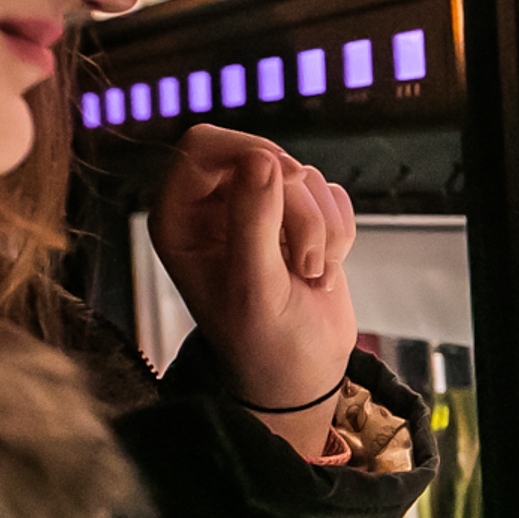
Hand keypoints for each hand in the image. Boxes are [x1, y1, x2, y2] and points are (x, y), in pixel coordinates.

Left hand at [148, 125, 359, 458]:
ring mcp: (259, 209)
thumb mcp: (255, 289)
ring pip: (303, 177)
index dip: (249, 152)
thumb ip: (252, 223)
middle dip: (297, 205)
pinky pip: (329, 194)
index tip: (288, 180)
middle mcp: (214, 207)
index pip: (204, 145)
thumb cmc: (265, 342)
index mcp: (180, 219)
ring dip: (321, 227)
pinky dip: (338, 230)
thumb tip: (262, 159)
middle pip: (264, 157)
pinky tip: (323, 268)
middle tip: (306, 259)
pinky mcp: (299, 217)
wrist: (304, 373)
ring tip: (310, 274)